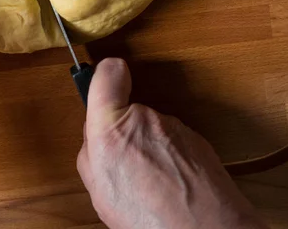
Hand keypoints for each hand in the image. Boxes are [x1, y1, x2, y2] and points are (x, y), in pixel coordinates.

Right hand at [78, 58, 267, 228]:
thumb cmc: (152, 218)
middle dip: (123, 133)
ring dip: (148, 150)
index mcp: (112, 129)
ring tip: (151, 185)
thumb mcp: (99, 191)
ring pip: (151, 130)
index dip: (104, 75)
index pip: (107, 73)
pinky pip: (173, 143)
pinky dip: (170, 160)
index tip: (104, 81)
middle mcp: (146, 119)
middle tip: (125, 166)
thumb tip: (95, 139)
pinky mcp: (196, 139)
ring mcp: (174, 127)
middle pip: (127, 111)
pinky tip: (170, 187)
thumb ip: (91, 154)